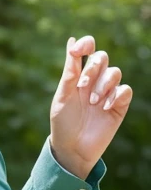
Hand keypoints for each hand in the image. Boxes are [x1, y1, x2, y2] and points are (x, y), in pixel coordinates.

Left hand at [49, 36, 132, 178]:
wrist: (72, 147)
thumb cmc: (63, 122)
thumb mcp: (63, 95)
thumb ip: (70, 70)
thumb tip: (72, 41)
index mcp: (77, 76)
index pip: (87, 51)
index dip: (86, 44)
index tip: (80, 50)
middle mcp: (94, 81)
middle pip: (102, 58)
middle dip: (92, 69)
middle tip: (82, 86)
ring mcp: (107, 92)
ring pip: (115, 72)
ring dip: (103, 85)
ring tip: (93, 102)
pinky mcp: (119, 105)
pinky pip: (125, 90)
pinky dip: (116, 95)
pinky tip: (105, 107)